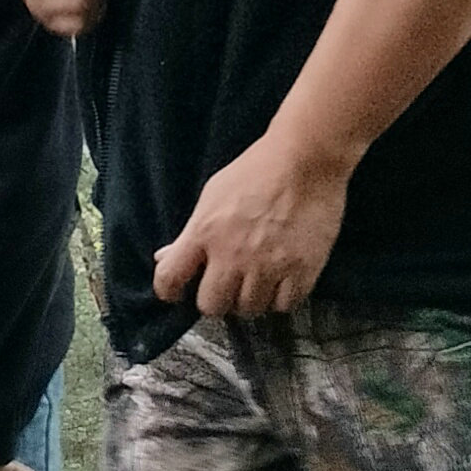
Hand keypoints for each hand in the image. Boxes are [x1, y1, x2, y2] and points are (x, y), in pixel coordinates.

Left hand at [153, 128, 352, 318]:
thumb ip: (190, 232)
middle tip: (226, 286)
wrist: (305, 160)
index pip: (170, 278)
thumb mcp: (212, 195)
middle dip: (216, 299)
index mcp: (204, 233)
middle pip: (212, 306)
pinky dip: (281, 299)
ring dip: (250, 299)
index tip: (177, 293)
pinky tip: (281, 282)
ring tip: (257, 281)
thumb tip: (165, 257)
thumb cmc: (256, 171)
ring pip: (249, 310)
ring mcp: (268, 266)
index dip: (169, 291)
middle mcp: (232, 255)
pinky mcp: (301, 270)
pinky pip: (284, 306)